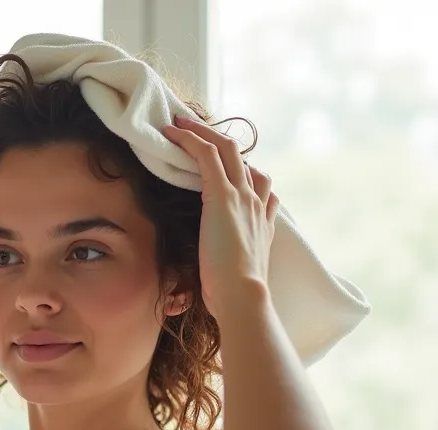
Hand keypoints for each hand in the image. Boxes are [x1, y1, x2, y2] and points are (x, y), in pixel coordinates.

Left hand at [161, 116, 279, 319]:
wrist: (244, 295)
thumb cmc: (235, 291)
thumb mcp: (239, 268)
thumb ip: (235, 254)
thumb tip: (220, 256)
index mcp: (264, 219)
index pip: (258, 181)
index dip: (240, 166)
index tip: (222, 160)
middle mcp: (257, 202)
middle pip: (242, 156)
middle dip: (218, 138)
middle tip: (195, 129)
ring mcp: (242, 196)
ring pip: (226, 148)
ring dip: (203, 132)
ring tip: (180, 125)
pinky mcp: (222, 196)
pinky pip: (206, 156)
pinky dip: (190, 140)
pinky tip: (173, 134)